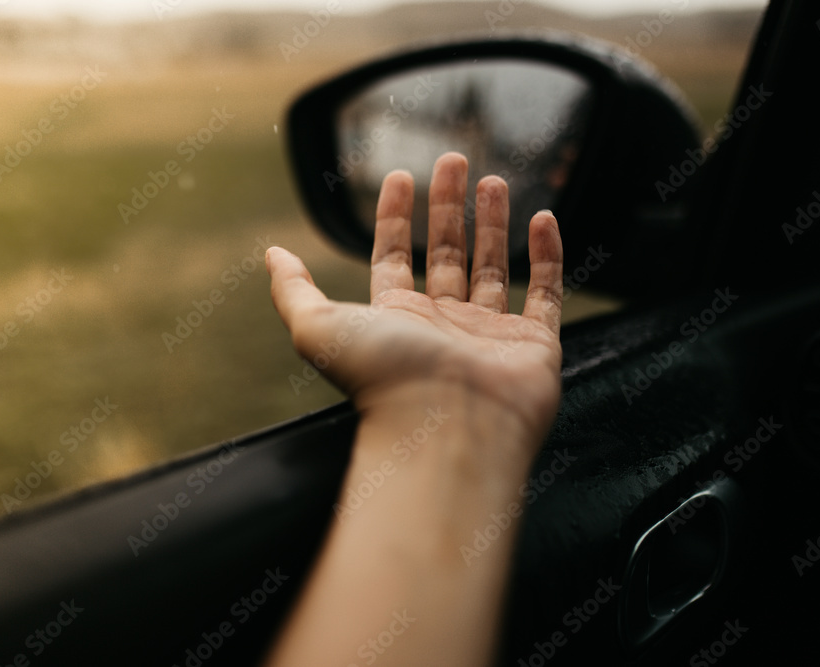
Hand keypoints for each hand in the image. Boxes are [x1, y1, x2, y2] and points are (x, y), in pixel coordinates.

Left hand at [266, 152, 563, 450]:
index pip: (395, 258)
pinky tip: (543, 218)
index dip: (396, 217)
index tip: (401, 176)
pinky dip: (548, 256)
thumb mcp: (318, 326)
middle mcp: (442, 325)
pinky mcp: (533, 344)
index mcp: (396, 319)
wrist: (447, 427)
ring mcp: (490, 334)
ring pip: (493, 267)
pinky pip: (545, 292)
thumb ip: (293, 289)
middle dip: (448, 206)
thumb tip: (270, 253)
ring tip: (494, 180)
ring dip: (494, 222)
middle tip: (454, 160)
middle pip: (447, 254)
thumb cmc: (382, 379)